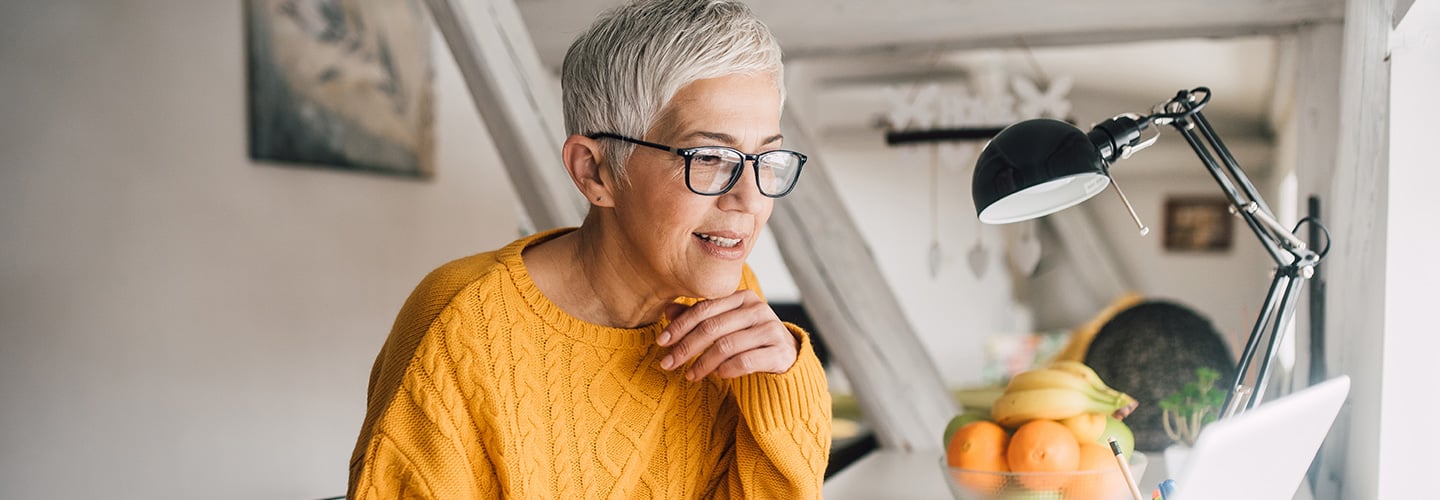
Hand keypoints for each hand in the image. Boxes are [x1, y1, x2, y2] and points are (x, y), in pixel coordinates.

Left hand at [657, 289, 798, 380]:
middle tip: (667, 363)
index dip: (680, 325)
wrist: (787, 359)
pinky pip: (745, 361)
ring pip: (726, 345)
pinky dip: (726, 369)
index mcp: (743, 297)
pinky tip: (718, 376)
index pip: (704, 309)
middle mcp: (759, 309)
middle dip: (686, 347)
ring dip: (703, 363)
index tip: (661, 341)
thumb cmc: (750, 341)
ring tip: (690, 375)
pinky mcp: (780, 352)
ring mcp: (771, 330)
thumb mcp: (725, 326)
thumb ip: (699, 318)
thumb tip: (667, 311)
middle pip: (712, 327)